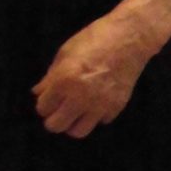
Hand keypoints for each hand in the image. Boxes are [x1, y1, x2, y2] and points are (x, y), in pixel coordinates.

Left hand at [33, 5, 158, 137]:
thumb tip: (38, 92)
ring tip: (76, 111)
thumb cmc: (95, 38)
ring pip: (78, 132)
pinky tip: (97, 101)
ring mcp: (100, 105)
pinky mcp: (116, 107)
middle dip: (54, 117)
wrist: (131, 38)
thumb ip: (51, 76)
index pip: (42, 107)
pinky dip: (96, 115)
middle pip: (56, 126)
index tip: (49, 97)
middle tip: (59, 107)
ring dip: (73, 122)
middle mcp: (80, 97)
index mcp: (64, 80)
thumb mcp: (66, 52)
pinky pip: (100, 121)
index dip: (44, 102)